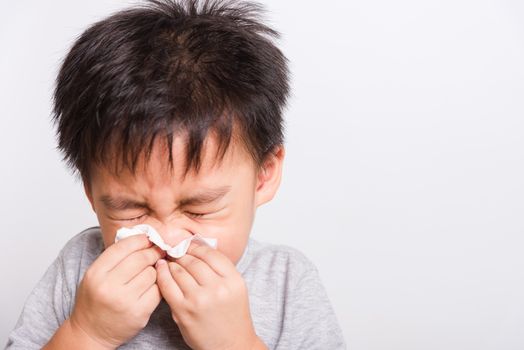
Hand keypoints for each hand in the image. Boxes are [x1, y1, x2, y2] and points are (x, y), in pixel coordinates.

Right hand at [69, 234, 164, 348]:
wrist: (91, 333)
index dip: (140, 239)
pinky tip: (152, 285)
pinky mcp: (140, 312)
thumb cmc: (95, 300)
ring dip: (155, 270)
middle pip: (141, 258)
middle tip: (157, 251)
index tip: (148, 239)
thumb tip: (142, 238)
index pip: (124, 246)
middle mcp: (109, 286)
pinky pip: (158, 290)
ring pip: (152, 273)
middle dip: (152, 252)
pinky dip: (158, 285)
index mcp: (96, 273)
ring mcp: (125, 300)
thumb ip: (114, 257)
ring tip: (149, 272)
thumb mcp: (95, 274)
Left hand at [155, 243, 263, 349]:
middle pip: (193, 260)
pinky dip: (162, 274)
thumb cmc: (232, 316)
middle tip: (174, 249)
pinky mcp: (183, 311)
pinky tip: (161, 268)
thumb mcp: (235, 288)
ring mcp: (199, 299)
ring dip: (171, 262)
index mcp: (233, 280)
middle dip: (181, 252)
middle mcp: (218, 288)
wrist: (231, 345)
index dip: (196, 245)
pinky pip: (167, 285)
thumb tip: (196, 247)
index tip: (188, 244)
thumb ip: (220, 269)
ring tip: (168, 259)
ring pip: (179, 270)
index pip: (210, 253)